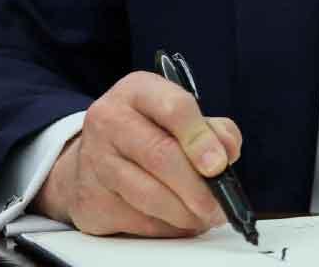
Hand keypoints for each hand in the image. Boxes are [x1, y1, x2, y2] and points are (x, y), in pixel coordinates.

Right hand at [34, 71, 242, 236]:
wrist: (93, 159)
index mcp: (138, 91)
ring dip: (186, 214)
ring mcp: (95, 160)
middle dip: (197, 187)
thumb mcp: (180, 118)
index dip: (201, 139)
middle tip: (219, 205)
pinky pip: (138, 221)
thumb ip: (213, 130)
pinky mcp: (91, 199)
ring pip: (149, 195)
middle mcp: (110, 119)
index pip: (174, 108)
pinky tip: (176, 221)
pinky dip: (166, 227)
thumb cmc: (149, 134)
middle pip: (160, 155)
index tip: (219, 165)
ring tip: (203, 216)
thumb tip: (227, 152)